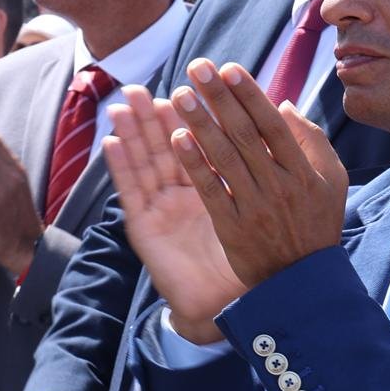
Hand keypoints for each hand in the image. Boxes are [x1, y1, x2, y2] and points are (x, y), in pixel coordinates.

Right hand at [102, 86, 243, 341]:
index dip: (192, 114)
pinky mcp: (145, 228)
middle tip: (143, 86)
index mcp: (209, 187)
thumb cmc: (251, 259)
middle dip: (152, 117)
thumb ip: (265, 171)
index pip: (198, 142)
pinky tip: (112, 142)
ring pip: (144, 163)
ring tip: (121, 104)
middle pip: (164, 148)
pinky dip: (122, 167)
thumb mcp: (261, 208)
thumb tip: (277, 126)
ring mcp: (161, 211)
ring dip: (132, 133)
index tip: (186, 87)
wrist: (232, 303)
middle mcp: (181, 196)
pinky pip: (132, 192)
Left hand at [166, 59, 347, 287]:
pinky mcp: (233, 228)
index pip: (272, 124)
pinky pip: (210, 191)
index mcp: (303, 170)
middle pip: (244, 133)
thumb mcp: (333, 180)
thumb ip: (312, 140)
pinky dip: (194, 164)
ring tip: (179, 95)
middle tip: (196, 68)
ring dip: (200, 123)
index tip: (228, 68)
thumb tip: (284, 104)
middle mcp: (279, 185)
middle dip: (219, 98)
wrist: (304, 281)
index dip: (249, 94)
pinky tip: (176, 139)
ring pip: (224, 158)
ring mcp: (255, 207)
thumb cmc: (317, 223)